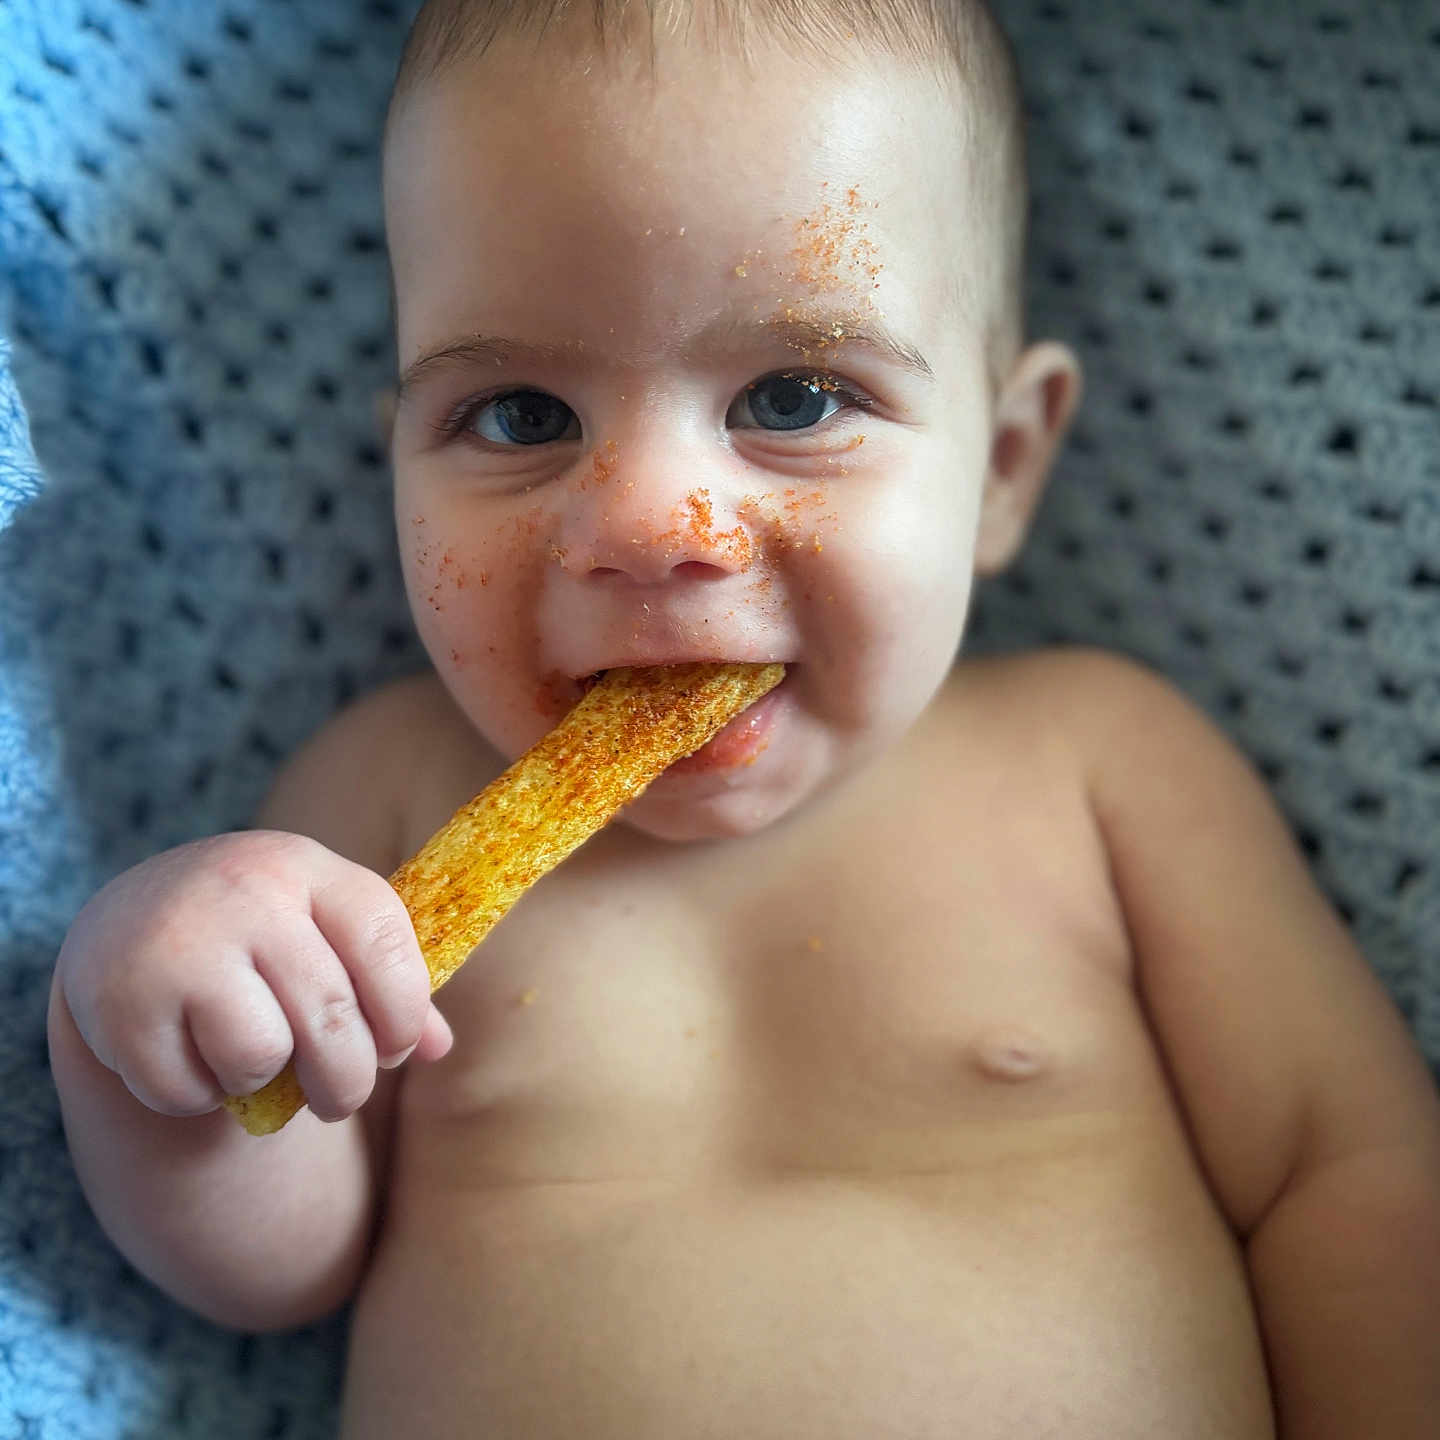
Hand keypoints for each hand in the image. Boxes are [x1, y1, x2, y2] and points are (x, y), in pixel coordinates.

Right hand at [56, 831, 452, 1121]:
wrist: (131, 922)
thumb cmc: (260, 935)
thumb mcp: (324, 932)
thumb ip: (388, 982)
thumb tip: (441, 1047)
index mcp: (305, 866)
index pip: (384, 943)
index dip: (405, 1013)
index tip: (397, 1048)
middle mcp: (243, 891)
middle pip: (329, 1015)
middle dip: (348, 1081)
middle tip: (339, 1097)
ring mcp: (177, 942)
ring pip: (260, 1057)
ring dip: (265, 1084)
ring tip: (253, 1060)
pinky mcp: (122, 1002)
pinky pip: (189, 1090)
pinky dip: (199, 1096)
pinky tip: (191, 1056)